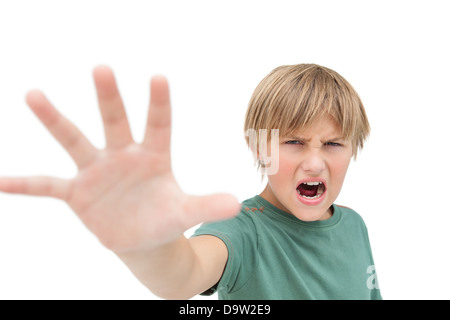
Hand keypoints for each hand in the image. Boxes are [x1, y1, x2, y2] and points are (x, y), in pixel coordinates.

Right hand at [0, 66, 239, 252]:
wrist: (143, 237)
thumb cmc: (166, 217)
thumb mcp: (186, 212)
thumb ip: (207, 206)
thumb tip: (237, 207)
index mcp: (154, 155)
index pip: (159, 124)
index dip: (159, 103)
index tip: (158, 77)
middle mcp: (123, 155)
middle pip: (115, 121)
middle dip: (108, 97)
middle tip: (102, 68)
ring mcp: (97, 171)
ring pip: (75, 140)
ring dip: (55, 120)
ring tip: (33, 93)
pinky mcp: (77, 193)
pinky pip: (47, 186)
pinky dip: (25, 184)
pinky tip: (0, 181)